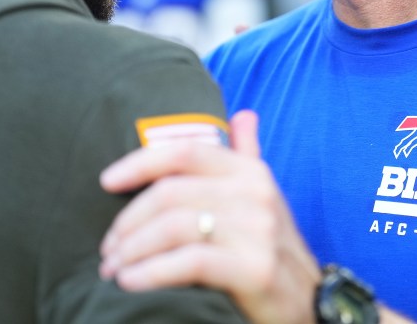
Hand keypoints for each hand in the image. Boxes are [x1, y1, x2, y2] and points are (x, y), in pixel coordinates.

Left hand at [99, 110, 321, 323]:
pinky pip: (189, 262)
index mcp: (250, 171)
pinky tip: (131, 282)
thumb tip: (244, 115)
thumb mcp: (264, 196)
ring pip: (173, 226)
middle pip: (170, 193)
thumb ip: (247, 155)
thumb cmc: (274, 248)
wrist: (310, 301)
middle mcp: (254, 194)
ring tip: (114, 268)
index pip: (184, 152)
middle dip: (128, 222)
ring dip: (133, 250)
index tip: (106, 181)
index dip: (139, 163)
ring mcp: (257, 230)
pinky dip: (151, 272)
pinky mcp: (255, 268)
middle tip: (108, 248)